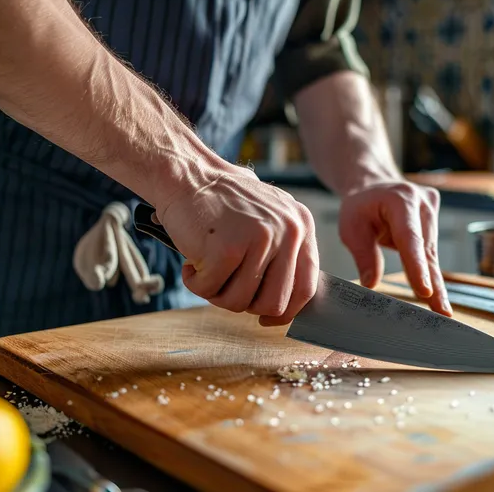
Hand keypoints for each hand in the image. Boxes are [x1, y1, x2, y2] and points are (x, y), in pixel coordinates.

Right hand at [158, 164, 319, 325]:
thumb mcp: (268, 220)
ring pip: (240, 302)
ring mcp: (259, 239)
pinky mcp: (227, 248)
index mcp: (301, 225)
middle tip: (225, 286)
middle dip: (246, 304)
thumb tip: (289, 305)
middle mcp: (288, 231)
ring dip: (216, 293)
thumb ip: (284, 255)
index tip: (267, 318)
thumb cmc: (222, 204)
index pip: (306, 287)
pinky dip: (195, 283)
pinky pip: (211, 291)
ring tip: (206, 268)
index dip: (285, 312)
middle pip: (274, 302)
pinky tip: (192, 261)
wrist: (187, 175)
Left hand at [338, 180, 451, 315]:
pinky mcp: (435, 218)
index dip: (417, 266)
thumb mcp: (351, 228)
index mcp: (400, 199)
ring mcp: (432, 209)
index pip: (409, 238)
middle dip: (432, 283)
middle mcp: (422, 202)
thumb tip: (371, 284)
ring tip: (439, 310)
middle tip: (441, 312)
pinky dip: (430, 272)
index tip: (424, 290)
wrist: (373, 186)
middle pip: (426, 250)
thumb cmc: (360, 206)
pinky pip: (431, 251)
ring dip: (432, 281)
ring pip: (431, 253)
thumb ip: (363, 255)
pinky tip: (435, 296)